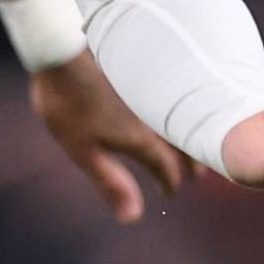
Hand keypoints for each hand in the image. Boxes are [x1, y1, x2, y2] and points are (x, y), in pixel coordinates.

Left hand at [27, 52, 189, 224]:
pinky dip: (183, 107)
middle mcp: (155, 115)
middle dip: (193, 161)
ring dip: (193, 133)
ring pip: (186, 117)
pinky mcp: (149, 69)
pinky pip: (176, 94)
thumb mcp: (83, 149)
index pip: (165, 167)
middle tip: (198, 174)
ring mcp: (154, 90)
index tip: (170, 191)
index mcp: (141, 138)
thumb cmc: (69, 101)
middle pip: (185, 143)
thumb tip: (132, 217)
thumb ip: (110, 181)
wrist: (65, 46)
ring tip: (195, 141)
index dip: (170, 182)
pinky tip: (175, 104)